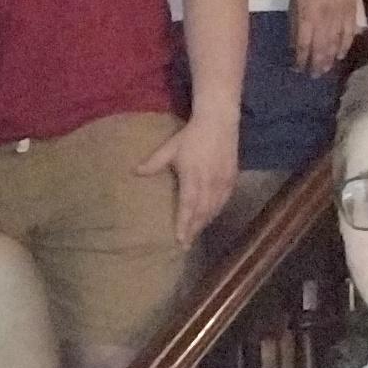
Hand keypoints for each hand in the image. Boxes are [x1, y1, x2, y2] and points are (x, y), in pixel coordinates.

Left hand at [135, 114, 240, 245]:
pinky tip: (210, 217)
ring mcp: (223, 182)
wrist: (219, 122)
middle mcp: (210, 183)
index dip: (184, 224)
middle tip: (185, 244)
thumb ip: (153, 163)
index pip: (188, 207)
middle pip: (202, 213)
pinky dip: (216, 212)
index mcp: (193, 178)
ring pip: (214, 209)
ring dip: (205, 223)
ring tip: (195, 234)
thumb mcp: (170, 148)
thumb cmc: (191, 136)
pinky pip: (224, 201)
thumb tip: (135, 172)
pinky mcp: (232, 178)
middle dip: (194, 230)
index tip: (179, 239)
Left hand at [287, 0, 361, 76]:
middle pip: (320, 48)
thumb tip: (294, 45)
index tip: (297, 69)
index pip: (303, 45)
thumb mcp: (295, 1)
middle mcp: (324, 20)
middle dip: (315, 64)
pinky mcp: (352, 13)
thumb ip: (295, 23)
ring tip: (324, 71)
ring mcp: (340, 17)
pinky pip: (349, 35)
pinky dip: (344, 47)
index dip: (300, 59)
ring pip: (335, 44)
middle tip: (313, 76)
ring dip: (329, 60)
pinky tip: (339, 56)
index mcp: (307, 16)